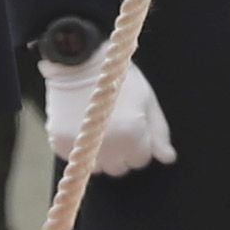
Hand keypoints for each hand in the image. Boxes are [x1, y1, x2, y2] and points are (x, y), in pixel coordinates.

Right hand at [44, 53, 176, 175]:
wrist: (80, 61)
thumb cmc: (118, 78)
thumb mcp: (146, 100)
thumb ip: (159, 133)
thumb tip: (168, 158)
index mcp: (132, 135)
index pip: (140, 160)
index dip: (139, 143)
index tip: (132, 126)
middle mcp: (108, 146)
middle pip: (119, 168)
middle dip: (121, 152)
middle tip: (115, 126)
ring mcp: (82, 147)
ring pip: (98, 167)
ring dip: (101, 154)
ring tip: (100, 128)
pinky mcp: (61, 144)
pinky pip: (76, 159)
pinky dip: (81, 148)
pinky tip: (83, 126)